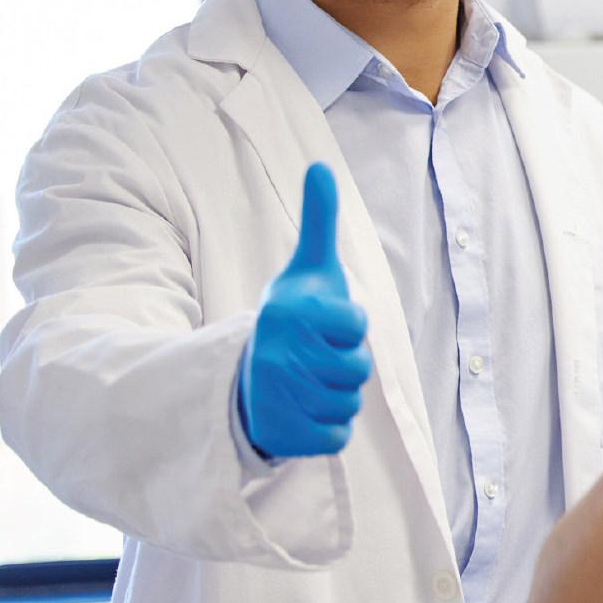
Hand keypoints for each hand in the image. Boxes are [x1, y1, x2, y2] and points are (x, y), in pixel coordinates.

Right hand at [239, 163, 373, 457]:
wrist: (245, 376)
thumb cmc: (293, 319)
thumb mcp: (308, 269)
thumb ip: (319, 221)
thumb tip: (320, 166)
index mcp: (289, 312)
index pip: (356, 324)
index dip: (349, 326)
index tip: (324, 324)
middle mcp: (276, 353)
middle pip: (358, 369)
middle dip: (347, 365)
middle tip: (316, 357)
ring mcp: (275, 397)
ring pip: (349, 402)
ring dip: (338, 396)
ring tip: (308, 381)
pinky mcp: (280, 435)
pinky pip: (337, 436)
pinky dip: (329, 428)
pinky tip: (304, 410)